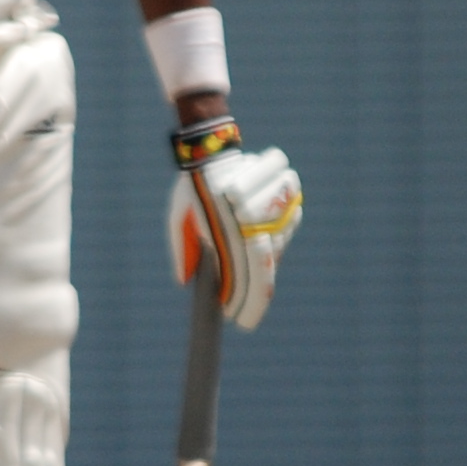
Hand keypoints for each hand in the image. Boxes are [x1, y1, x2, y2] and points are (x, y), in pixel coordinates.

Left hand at [166, 130, 304, 330]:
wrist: (212, 146)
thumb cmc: (191, 185)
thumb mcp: (178, 216)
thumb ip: (184, 248)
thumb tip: (185, 281)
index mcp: (229, 218)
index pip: (251, 268)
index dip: (249, 299)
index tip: (238, 320)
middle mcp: (256, 211)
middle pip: (266, 264)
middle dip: (257, 297)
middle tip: (246, 320)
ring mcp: (276, 202)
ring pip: (278, 248)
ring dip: (264, 269)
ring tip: (247, 281)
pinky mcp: (288, 193)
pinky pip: (287, 230)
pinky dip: (275, 247)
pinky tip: (258, 254)